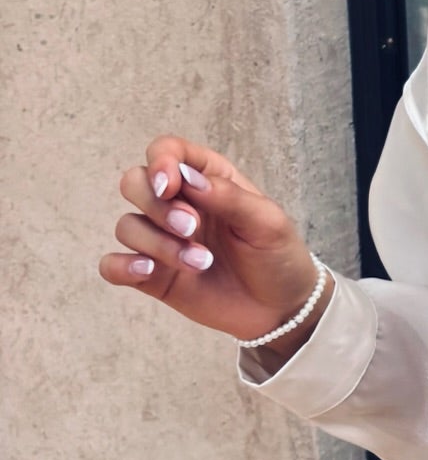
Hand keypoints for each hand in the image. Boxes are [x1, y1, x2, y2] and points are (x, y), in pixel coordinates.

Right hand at [100, 134, 333, 350]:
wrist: (281, 308)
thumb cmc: (278, 255)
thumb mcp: (268, 222)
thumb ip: (229, 197)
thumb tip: (188, 179)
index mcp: (207, 179)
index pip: (166, 151)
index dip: (160, 161)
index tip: (171, 185)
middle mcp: (178, 204)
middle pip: (134, 182)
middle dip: (156, 204)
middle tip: (191, 228)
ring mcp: (162, 240)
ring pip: (127, 225)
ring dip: (158, 243)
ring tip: (201, 263)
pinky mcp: (152, 275)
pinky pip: (113, 265)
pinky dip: (122, 266)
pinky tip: (149, 271)